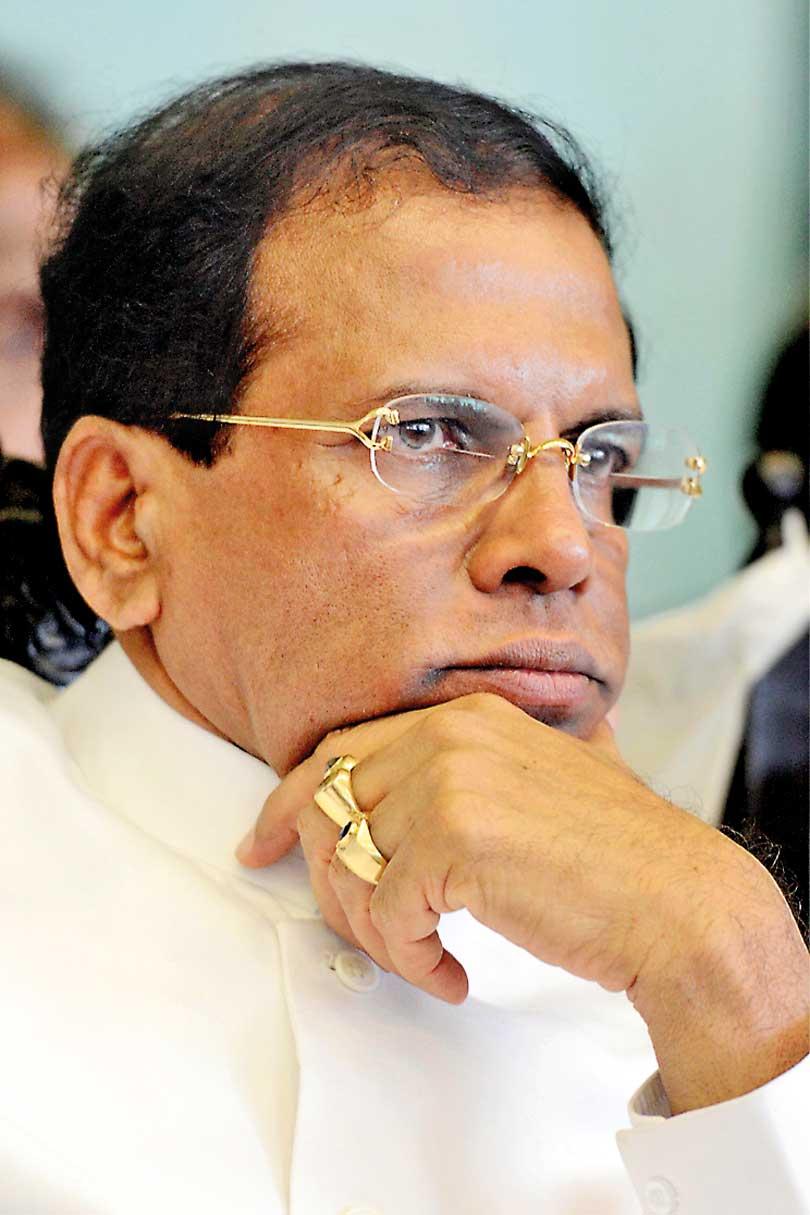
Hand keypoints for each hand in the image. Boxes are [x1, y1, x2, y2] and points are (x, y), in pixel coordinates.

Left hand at [238, 692, 809, 1112]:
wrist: (675, 899)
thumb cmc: (618, 853)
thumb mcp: (551, 774)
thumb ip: (498, 760)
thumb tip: (452, 783)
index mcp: (463, 714)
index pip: (340, 749)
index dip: (286, 801)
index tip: (260, 842)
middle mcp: (446, 735)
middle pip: (327, 809)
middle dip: (323, 880)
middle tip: (349, 929)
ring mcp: (445, 782)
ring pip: (345, 866)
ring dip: (372, 931)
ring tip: (421, 956)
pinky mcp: (449, 842)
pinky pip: (383, 913)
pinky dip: (408, 958)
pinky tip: (451, 973)